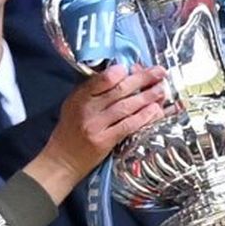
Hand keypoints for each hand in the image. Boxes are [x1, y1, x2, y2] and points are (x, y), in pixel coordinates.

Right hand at [25, 65, 166, 203]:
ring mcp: (96, 125)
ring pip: (126, 107)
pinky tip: (155, 110)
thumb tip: (118, 75)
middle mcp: (87, 109)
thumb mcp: (73, 105)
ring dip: (147, 97)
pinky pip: (128, 125)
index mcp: (79, 97)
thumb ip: (91, 91)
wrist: (62, 159)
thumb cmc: (69, 130)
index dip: (121, 71)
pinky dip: (143, 117)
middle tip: (159, 72)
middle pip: (119, 90)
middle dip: (142, 79)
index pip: (102, 79)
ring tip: (162, 89)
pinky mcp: (105, 141)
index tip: (135, 66)